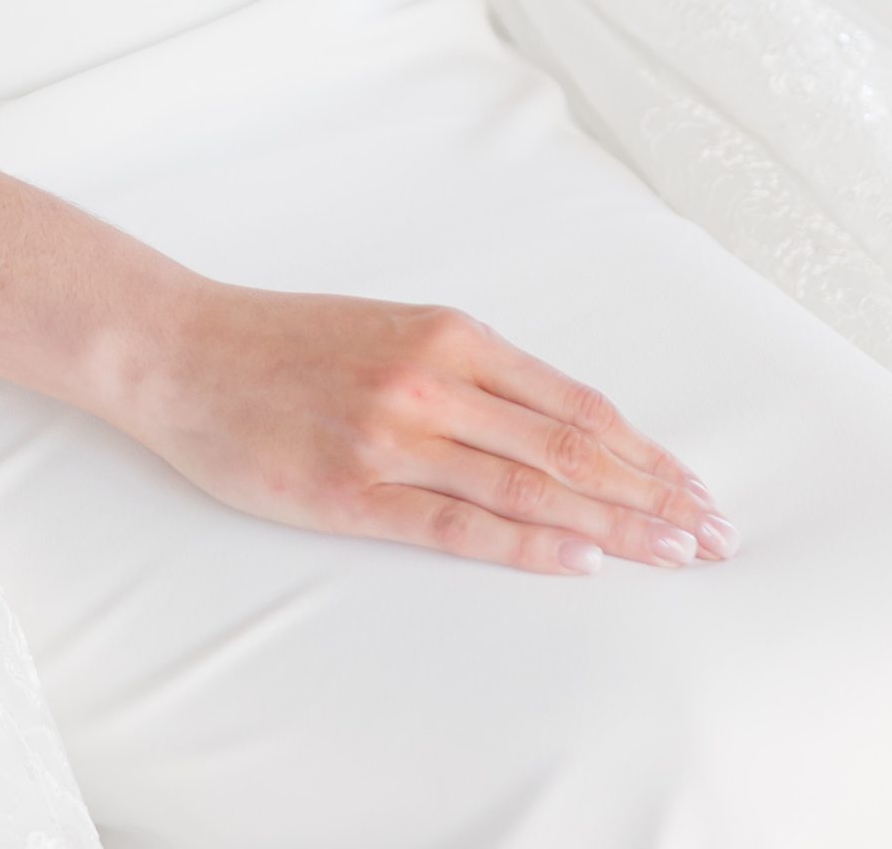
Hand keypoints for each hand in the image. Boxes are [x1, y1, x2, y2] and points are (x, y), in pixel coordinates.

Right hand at [124, 283, 735, 575]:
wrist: (179, 349)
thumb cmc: (281, 343)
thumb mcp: (387, 331)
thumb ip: (464, 372)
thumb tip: (553, 426)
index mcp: (446, 334)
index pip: (572, 403)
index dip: (643, 450)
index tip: (694, 487)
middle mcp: (431, 378)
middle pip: (568, 445)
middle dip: (651, 493)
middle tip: (712, 534)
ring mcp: (392, 433)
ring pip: (529, 484)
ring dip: (612, 523)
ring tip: (673, 554)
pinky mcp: (352, 487)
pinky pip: (458, 522)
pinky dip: (527, 542)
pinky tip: (580, 559)